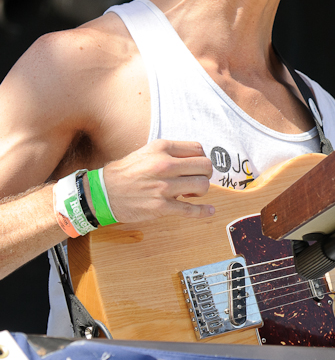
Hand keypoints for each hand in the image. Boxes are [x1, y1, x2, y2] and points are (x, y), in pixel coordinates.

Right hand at [97, 139, 213, 222]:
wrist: (102, 193)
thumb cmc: (124, 173)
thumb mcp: (146, 152)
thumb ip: (170, 153)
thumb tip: (193, 159)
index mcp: (162, 148)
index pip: (198, 149)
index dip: (201, 158)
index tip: (196, 166)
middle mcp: (165, 165)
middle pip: (205, 166)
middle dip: (205, 173)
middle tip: (197, 179)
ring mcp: (164, 187)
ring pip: (202, 186)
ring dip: (201, 191)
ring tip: (191, 193)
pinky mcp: (161, 206)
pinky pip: (190, 210)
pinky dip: (202, 211)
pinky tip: (208, 211)